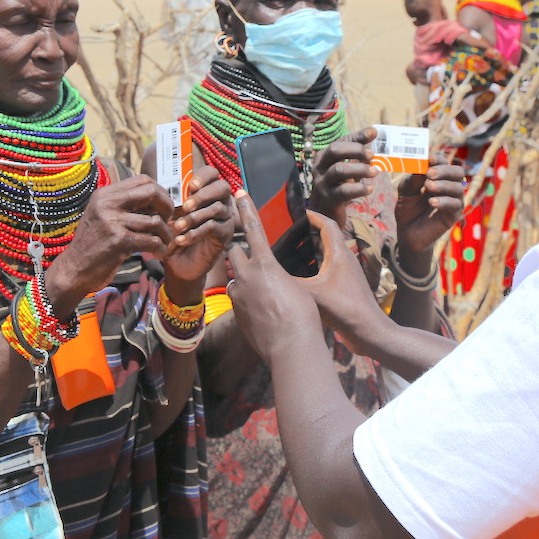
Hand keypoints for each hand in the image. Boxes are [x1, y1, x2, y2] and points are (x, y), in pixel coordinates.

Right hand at [49, 175, 173, 314]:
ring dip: (166, 234)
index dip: (160, 192)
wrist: (74, 270)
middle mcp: (107, 204)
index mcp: (105, 194)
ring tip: (164, 243)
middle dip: (168, 207)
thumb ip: (125, 205)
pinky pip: (152, 241)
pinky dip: (161, 248)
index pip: (143, 180)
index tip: (163, 208)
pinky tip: (159, 254)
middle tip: (169, 222)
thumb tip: (160, 197)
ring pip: (156, 221)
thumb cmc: (94, 244)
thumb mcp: (103, 216)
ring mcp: (112, 222)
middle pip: (152, 193)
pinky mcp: (119, 241)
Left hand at [162, 165, 233, 289]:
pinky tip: (181, 239)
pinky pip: (213, 228)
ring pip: (216, 209)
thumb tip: (164, 190)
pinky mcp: (225, 234)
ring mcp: (226, 217)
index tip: (190, 186)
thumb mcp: (170, 214)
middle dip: (203, 195)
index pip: (212, 173)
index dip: (204, 176)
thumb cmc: (175, 232)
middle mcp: (222, 201)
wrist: (179, 263)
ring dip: (194, 217)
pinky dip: (195, 233)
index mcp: (208, 190)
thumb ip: (171, 200)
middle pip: (222, 187)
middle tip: (185, 206)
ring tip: (178, 226)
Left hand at [227, 192, 321, 365]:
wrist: (291, 347)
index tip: (238, 192)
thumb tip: (273, 284)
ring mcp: (238, 297)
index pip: (252, 229)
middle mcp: (246, 277)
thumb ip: (280, 280)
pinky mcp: (236, 314)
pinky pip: (239, 301)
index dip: (245, 209)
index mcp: (265, 264)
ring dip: (245, 282)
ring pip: (236, 280)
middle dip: (241, 254)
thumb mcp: (298, 288)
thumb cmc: (304, 315)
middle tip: (255, 263)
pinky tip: (266, 316)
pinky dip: (249, 303)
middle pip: (234, 253)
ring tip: (267, 297)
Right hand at [301, 211, 389, 356]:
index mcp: (339, 254)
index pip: (327, 225)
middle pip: (327, 239)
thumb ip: (290, 281)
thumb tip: (266, 273)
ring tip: (293, 255)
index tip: (301, 213)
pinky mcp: (347, 289)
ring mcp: (348, 275)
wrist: (369, 332)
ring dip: (313, 253)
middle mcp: (345, 260)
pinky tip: (304, 280)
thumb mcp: (312, 293)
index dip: (314, 217)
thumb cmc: (344, 309)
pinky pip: (330, 271)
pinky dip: (317, 268)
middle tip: (291, 235)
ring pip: (328, 256)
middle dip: (309, 235)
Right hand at [306, 127, 376, 227]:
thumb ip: (359, 155)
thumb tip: (374, 135)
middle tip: (372, 155)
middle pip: (335, 150)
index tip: (373, 132)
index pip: (341, 141)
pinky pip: (343, 191)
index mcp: (324, 157)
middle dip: (355, 150)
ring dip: (360, 169)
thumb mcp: (348, 170)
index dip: (357, 136)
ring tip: (375, 172)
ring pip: (339, 170)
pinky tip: (370, 189)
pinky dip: (359, 189)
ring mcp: (322, 183)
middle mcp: (320, 167)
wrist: (325, 214)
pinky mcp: (328, 198)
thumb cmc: (339, 187)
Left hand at [395, 156, 466, 256]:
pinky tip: (431, 202)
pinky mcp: (453, 215)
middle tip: (430, 173)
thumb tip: (421, 165)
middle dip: (444, 170)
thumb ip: (413, 179)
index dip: (438, 158)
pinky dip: (444, 201)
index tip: (429, 157)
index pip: (443, 163)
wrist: (407, 232)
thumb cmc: (408, 208)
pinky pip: (454, 205)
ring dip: (443, 185)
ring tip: (428, 187)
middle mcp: (449, 186)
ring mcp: (453, 200)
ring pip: (457, 188)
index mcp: (438, 177)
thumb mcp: (406, 191)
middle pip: (457, 172)